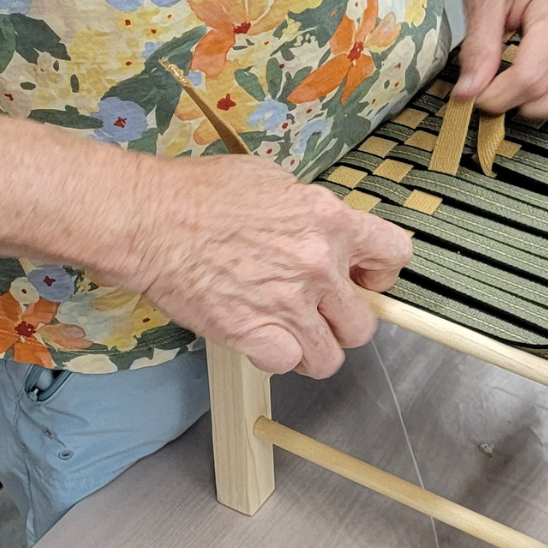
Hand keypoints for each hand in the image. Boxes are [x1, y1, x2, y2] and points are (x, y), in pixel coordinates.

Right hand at [131, 155, 411, 378]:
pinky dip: (274, 358)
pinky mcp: (255, 335)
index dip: (381, 274)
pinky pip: (288, 365)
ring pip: (331, 357)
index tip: (364, 279)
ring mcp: (290, 304)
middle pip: (364, 322)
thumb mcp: (273, 182)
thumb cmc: (199, 194)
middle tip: (316, 311)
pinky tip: (259, 338)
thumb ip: (310, 213)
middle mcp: (319, 264)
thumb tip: (323, 231)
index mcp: (329, 220)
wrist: (151, 219)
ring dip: (312, 348)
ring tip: (288, 332)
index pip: (395, 254)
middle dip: (342, 321)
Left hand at [453, 0, 547, 120]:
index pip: (533, 78)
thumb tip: (469, 93)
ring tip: (506, 85)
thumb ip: (478, 50)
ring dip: (540, 105)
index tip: (470, 98)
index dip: (498, 97)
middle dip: (529, 107)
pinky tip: (519, 78)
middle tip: (493, 95)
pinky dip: (546, 94)